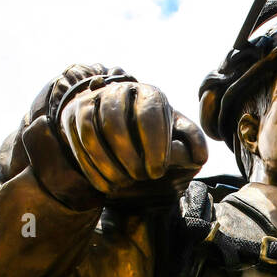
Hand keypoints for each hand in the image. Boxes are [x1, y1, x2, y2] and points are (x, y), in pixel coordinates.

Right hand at [58, 76, 206, 195]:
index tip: (158, 170)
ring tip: (124, 183)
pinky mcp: (77, 116)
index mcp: (150, 95)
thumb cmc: (158, 142)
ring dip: (109, 163)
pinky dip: (94, 167)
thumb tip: (199, 156)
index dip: (153, 144)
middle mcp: (120, 92)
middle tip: (142, 177)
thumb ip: (192, 143)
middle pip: (115, 121)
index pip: (149, 113)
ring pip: (93, 132)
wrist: (125, 137)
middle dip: (128, 155)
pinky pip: (80, 142)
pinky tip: (108, 185)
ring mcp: (95, 102)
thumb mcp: (180, 141)